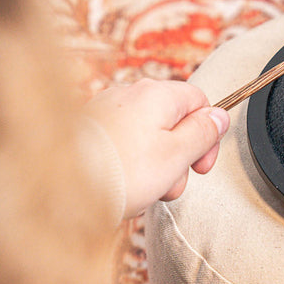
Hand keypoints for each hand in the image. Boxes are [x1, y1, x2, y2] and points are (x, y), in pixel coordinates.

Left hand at [84, 78, 228, 218]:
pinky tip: (125, 183)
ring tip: (146, 188)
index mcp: (157, 95)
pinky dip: (132, 164)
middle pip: (174, 121)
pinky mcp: (92, 130)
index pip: (199, 101)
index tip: (201, 164)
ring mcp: (108, 111)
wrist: (64, 188)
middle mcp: (130, 95)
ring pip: (150, 136)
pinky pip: (126, 144)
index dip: (208, 134)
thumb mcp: (177, 154)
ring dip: (157, 165)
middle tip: (172, 182)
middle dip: (180, 156)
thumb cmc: (122, 172)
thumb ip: (203, 132)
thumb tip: (219, 117)